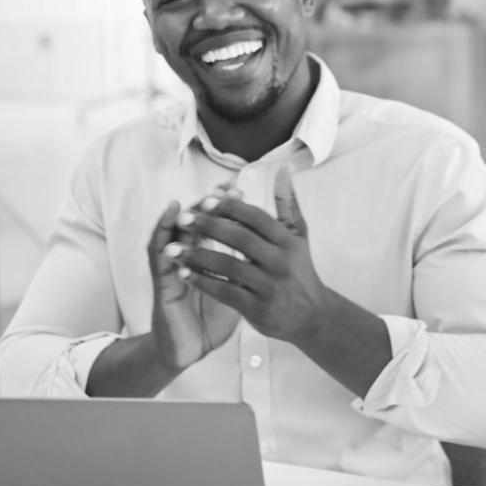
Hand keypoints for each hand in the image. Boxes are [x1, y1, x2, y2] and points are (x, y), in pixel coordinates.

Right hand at [147, 196, 241, 371]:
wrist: (193, 348)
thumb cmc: (213, 317)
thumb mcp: (237, 288)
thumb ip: (247, 265)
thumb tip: (266, 246)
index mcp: (206, 256)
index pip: (214, 222)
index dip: (225, 205)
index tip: (239, 188)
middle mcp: (187, 257)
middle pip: (193, 222)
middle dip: (205, 204)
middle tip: (220, 188)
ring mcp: (171, 269)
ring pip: (171, 234)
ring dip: (180, 217)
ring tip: (189, 201)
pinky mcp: (161, 286)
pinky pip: (157, 259)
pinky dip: (161, 239)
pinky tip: (169, 228)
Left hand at [165, 168, 330, 347]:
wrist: (313, 316)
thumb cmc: (300, 270)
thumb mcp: (299, 235)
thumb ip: (288, 202)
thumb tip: (282, 169)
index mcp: (288, 241)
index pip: (255, 217)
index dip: (229, 207)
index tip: (204, 199)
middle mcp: (279, 262)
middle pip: (239, 238)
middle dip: (208, 226)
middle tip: (182, 219)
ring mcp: (268, 286)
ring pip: (228, 266)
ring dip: (198, 256)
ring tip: (173, 249)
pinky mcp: (258, 309)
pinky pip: (225, 291)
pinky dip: (203, 282)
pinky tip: (184, 274)